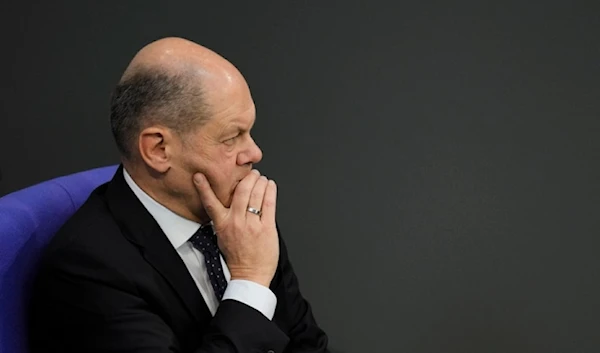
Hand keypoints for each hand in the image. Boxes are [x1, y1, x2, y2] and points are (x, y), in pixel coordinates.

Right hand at [193, 170, 278, 286]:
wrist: (250, 276)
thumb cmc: (237, 257)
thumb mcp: (223, 236)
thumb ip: (226, 218)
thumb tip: (233, 201)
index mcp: (222, 225)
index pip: (210, 203)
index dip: (204, 188)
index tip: (200, 176)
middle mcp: (236, 222)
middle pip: (241, 191)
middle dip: (248, 178)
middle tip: (252, 173)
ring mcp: (252, 225)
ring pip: (256, 194)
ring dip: (260, 182)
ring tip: (262, 178)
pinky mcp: (267, 228)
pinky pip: (269, 204)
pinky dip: (270, 191)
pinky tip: (270, 186)